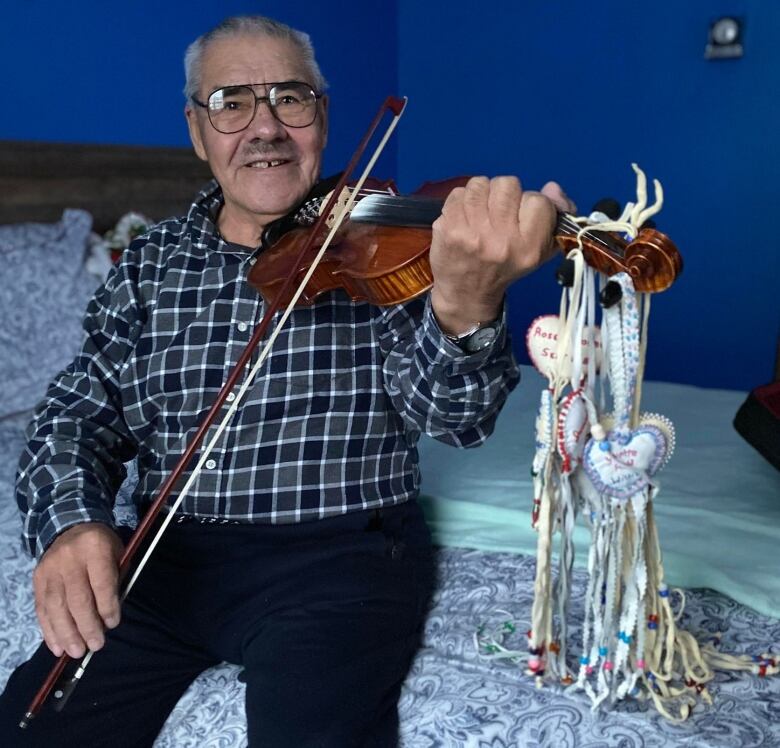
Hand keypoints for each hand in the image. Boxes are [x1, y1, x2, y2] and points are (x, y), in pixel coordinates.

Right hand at [32, 523, 122, 657]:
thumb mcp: (117, 552)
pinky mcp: (37, 579)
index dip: (107, 606)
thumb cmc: (102, 545)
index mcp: (95, 547)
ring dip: (66, 633)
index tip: (113, 624)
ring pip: (56, 606)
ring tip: (76, 652)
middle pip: (77, 598)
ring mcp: (50, 569)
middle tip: (96, 646)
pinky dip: (49, 630)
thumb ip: (115, 580)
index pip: (101, 582)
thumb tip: (109, 617)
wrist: (71, 525)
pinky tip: (58, 647)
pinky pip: (42, 609)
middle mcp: (69, 558)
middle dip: (87, 626)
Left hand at [429, 176, 574, 334]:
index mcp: (529, 248)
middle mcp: (502, 241)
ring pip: (481, 184)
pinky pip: (458, 193)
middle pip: (508, 185)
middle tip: (497, 213)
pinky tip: (464, 218)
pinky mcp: (449, 229)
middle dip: (503, 194)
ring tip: (480, 213)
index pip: (538, 200)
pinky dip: (461, 201)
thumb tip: (551, 187)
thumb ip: (555, 215)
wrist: (467, 293)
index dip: (530, 202)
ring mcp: (473, 235)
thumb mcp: (541, 250)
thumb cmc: (506, 267)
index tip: (521, 215)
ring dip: (481, 194)